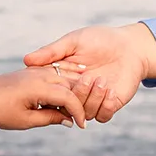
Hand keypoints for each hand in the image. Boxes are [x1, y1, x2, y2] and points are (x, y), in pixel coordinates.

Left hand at [0, 66, 87, 129]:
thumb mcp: (26, 120)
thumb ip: (50, 118)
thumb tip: (69, 120)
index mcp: (39, 87)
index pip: (70, 97)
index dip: (78, 113)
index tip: (81, 126)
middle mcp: (40, 75)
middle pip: (71, 85)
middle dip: (78, 102)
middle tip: (79, 119)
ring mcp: (36, 71)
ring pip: (64, 79)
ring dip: (71, 93)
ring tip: (71, 111)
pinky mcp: (31, 72)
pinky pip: (53, 76)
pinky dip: (61, 87)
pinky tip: (59, 101)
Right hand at [24, 23, 155, 123]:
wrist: (129, 46)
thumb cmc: (100, 39)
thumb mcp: (73, 42)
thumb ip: (51, 52)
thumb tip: (26, 60)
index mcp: (64, 79)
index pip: (52, 92)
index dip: (53, 90)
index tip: (59, 79)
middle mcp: (77, 92)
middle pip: (67, 106)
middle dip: (76, 94)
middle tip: (86, 77)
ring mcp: (93, 100)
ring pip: (85, 114)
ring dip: (91, 99)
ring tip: (100, 80)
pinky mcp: (110, 104)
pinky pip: (103, 116)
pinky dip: (105, 107)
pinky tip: (110, 91)